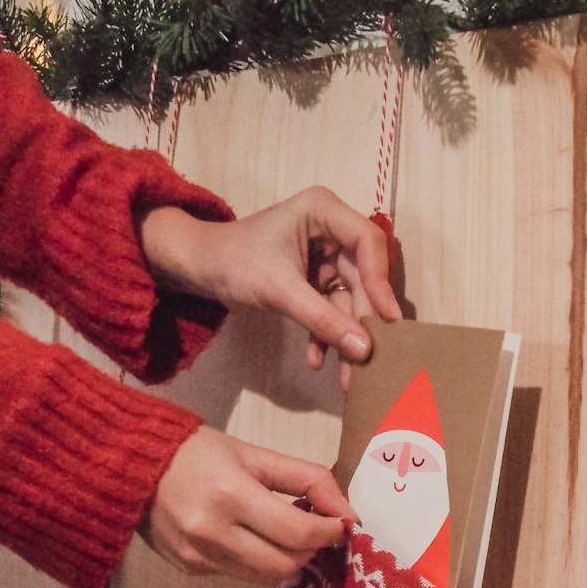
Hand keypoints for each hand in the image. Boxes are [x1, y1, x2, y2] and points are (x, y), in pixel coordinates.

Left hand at [138, 186, 401, 383]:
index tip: (387, 320)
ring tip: (347, 376)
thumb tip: (363, 350)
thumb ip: (322, 319)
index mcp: (323, 211)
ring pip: (349, 299)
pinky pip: (330, 310)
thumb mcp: (278, 290)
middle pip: (363, 278)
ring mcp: (325, 257)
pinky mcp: (315, 281)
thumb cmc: (232, 262)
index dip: (380, 281)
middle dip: (362, 321)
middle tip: (371, 359)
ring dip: (345, 337)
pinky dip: (324, 335)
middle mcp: (331, 230)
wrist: (199, 269)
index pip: (368, 243)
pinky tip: (316, 361)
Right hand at [140, 426, 356, 583]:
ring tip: (286, 532)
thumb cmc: (196, 453)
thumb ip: (307, 479)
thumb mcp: (254, 454)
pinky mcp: (191, 570)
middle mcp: (213, 533)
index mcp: (230, 495)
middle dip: (310, 549)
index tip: (342, 523)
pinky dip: (257, 560)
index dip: (329, 532)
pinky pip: (240, 574)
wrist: (128, 467)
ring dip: (287, 558)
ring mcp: (199, 557)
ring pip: (266, 577)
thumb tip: (348, 512)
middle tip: (315, 528)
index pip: (298, 532)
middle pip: (285, 564)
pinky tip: (252, 536)